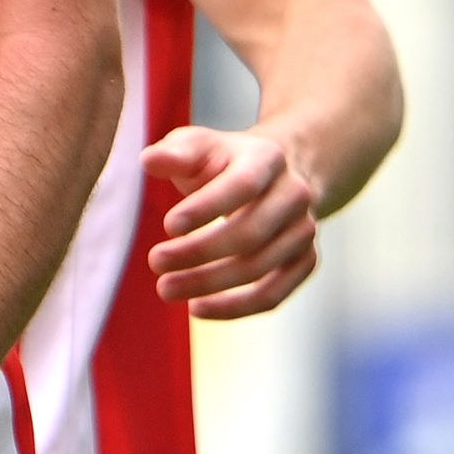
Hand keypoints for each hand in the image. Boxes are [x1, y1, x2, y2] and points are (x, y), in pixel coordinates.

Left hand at [144, 124, 320, 318]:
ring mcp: (303, 231)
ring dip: (209, 284)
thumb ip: (176, 152)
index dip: (207, 208)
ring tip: (166, 289)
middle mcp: (295, 195)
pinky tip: (197, 308)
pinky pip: (273, 294)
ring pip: (260, 269)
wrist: (272, 177)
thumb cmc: (223, 163)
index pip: (242, 186)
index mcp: (268, 159)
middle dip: (200, 252)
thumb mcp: (199, 146)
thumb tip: (149, 161)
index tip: (167, 226)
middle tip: (155, 262)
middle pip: (251, 234)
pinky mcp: (304, 261)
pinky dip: (235, 307)